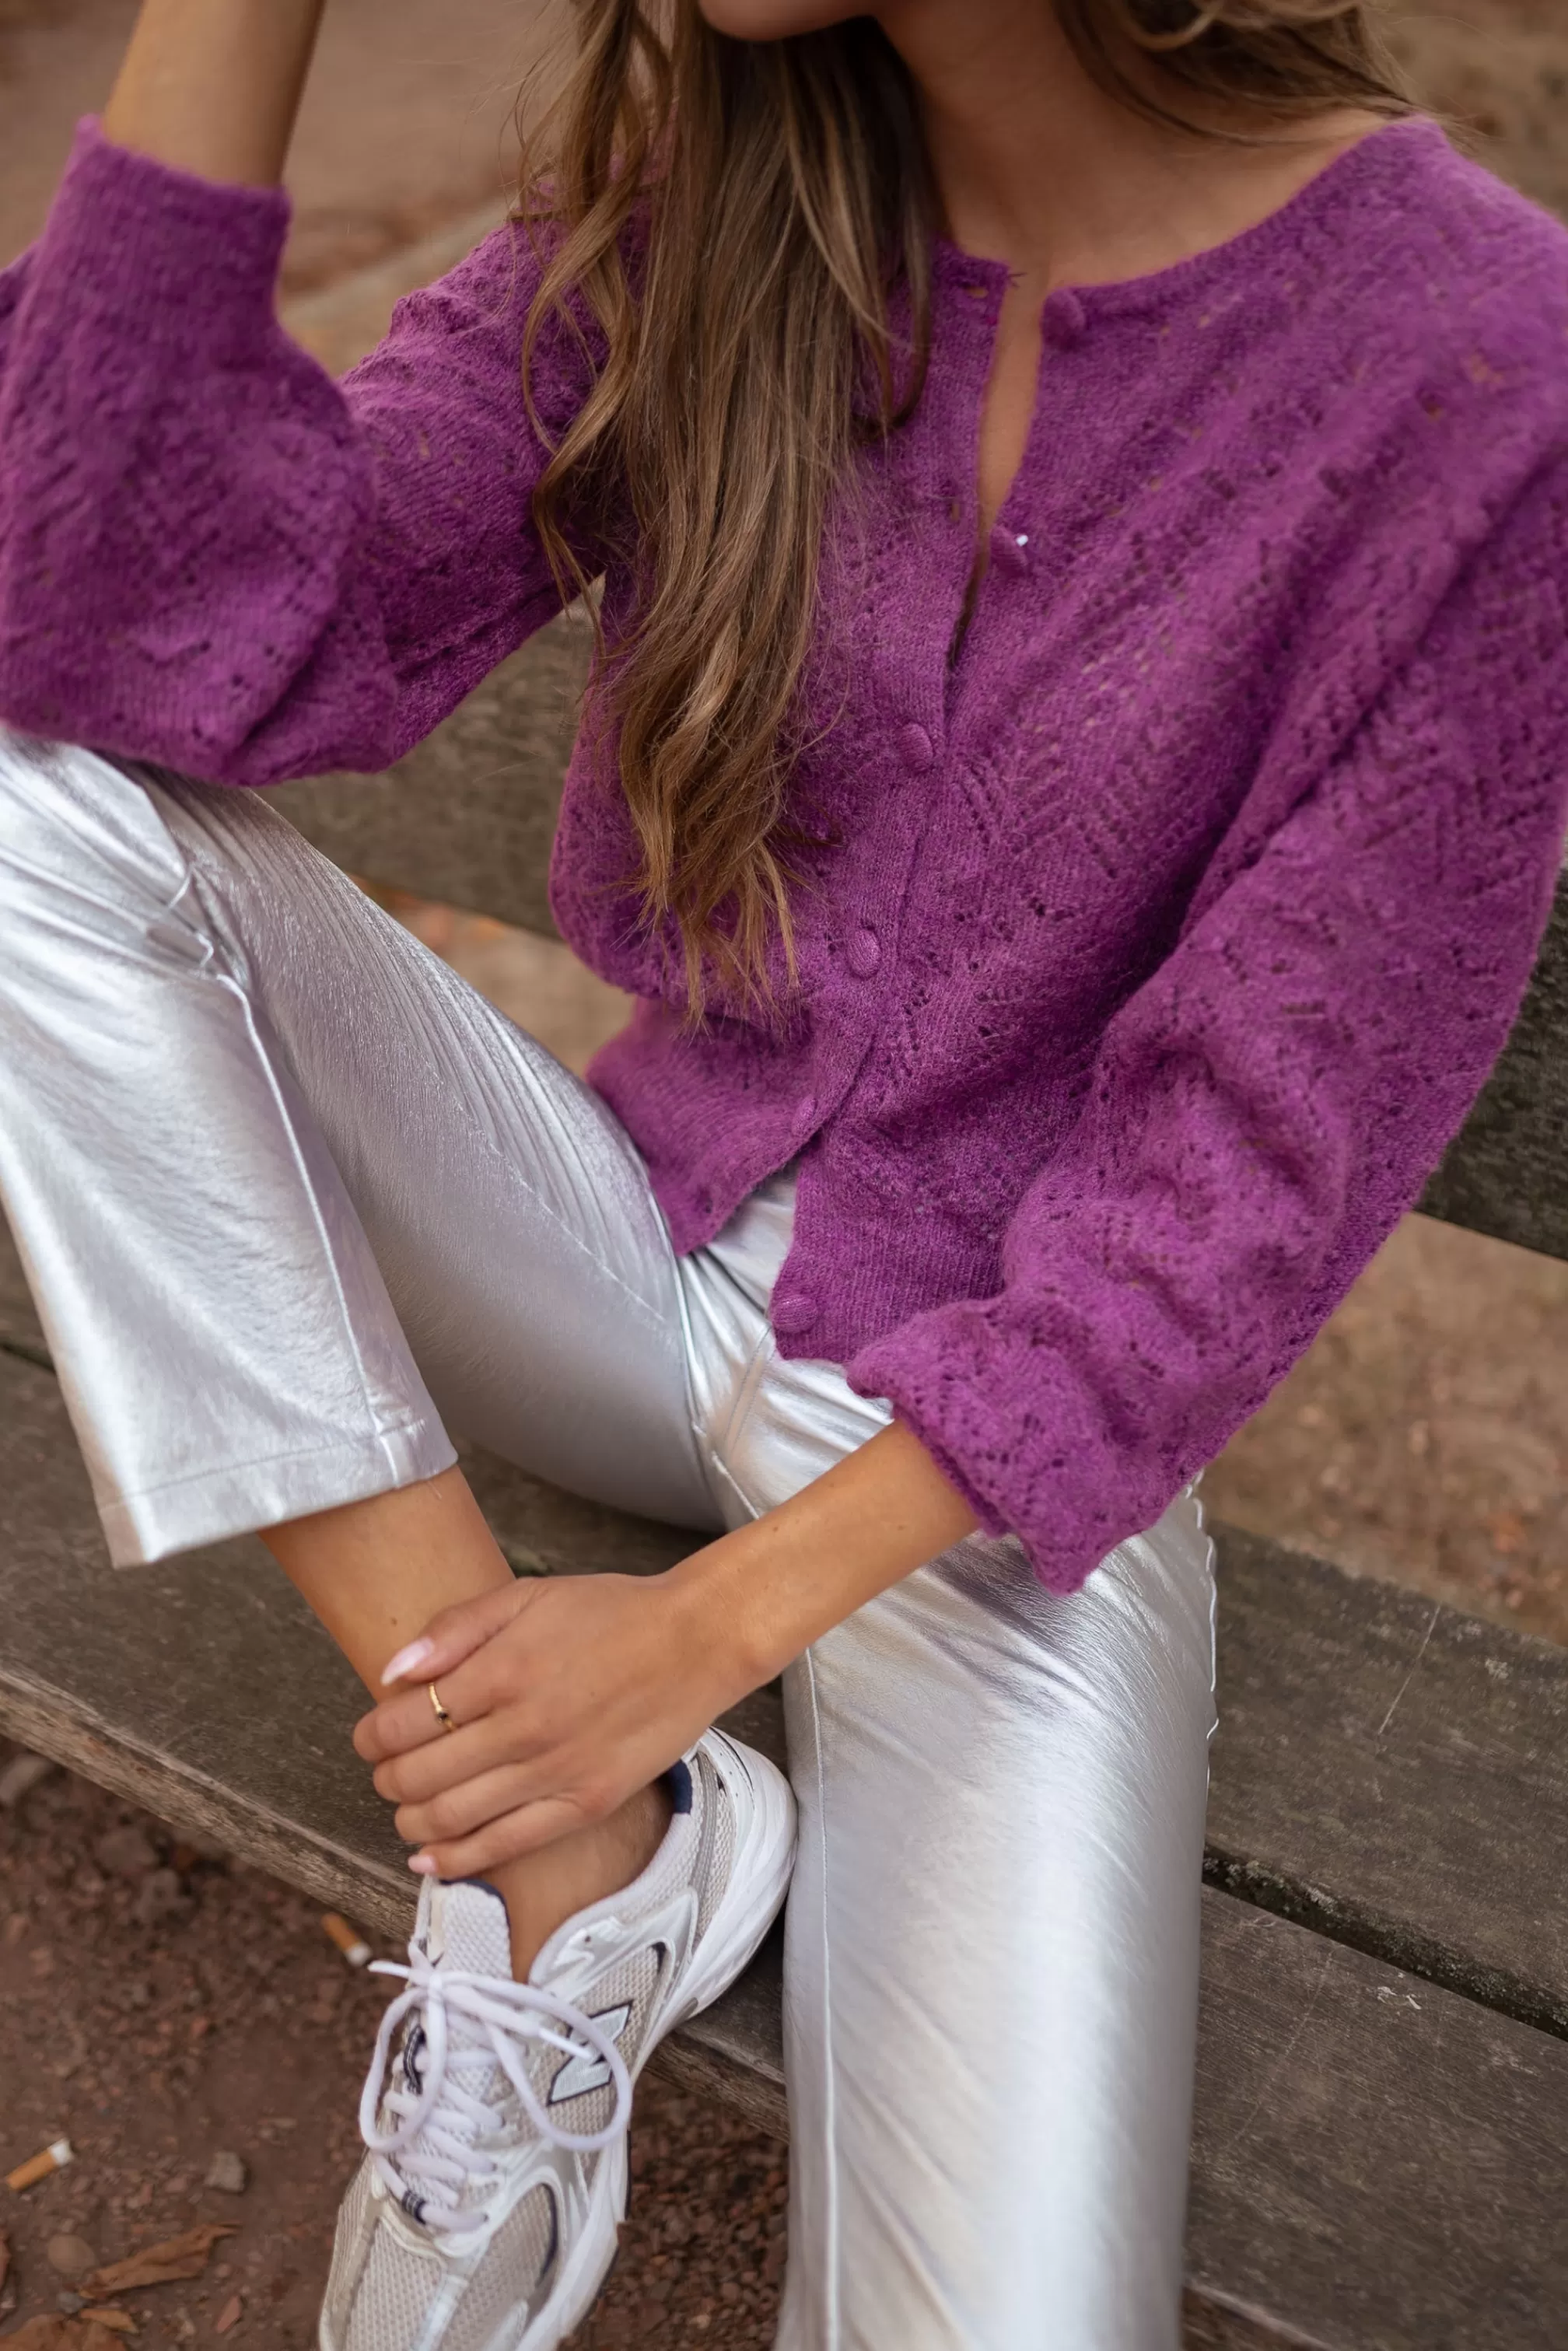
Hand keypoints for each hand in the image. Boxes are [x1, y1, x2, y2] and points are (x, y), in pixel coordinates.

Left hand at [352, 1568, 757, 1877]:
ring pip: (451, 1818)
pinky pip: (505, 1846)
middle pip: (417, 1776)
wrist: (697, 1640)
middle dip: (385, 1778)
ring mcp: (556, 1772)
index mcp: (502, 1670)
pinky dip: (456, 1859)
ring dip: (409, 1820)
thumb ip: (455, 1629)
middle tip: (385, 1769)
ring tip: (405, 1808)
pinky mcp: (585, 1804)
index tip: (370, 1734)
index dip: (371, 1735)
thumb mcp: (528, 1595)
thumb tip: (392, 1674)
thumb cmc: (612, 1612)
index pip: (402, 1722)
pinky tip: (429, 1857)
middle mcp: (523, 1727)